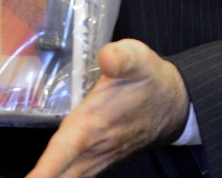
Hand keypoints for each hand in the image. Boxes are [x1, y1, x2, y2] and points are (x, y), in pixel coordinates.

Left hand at [25, 39, 190, 177]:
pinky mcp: (100, 158)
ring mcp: (98, 156)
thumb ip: (121, 56)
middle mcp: (94, 146)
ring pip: (71, 177)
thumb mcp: (137, 57)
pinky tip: (48, 177)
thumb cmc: (150, 79)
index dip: (47, 168)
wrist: (174, 102)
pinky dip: (61, 177)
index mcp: (95, 122)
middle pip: (63, 173)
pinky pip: (77, 175)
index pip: (65, 149)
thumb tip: (107, 58)